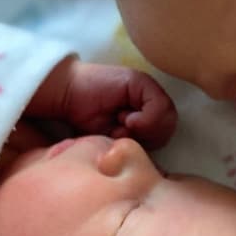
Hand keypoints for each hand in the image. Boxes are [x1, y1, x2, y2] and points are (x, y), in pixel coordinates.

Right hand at [28, 58, 176, 149]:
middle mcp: (150, 103)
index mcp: (147, 118)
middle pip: (169, 128)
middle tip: (123, 131)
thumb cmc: (86, 122)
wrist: (66, 97)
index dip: (148, 145)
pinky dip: (145, 119)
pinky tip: (125, 117)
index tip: (125, 142)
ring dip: (144, 128)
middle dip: (147, 138)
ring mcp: (147, 91)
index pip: (165, 136)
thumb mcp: (115, 142)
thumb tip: (155, 152)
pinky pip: (159, 106)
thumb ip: (138, 145)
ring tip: (121, 122)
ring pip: (168, 118)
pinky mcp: (142, 82)